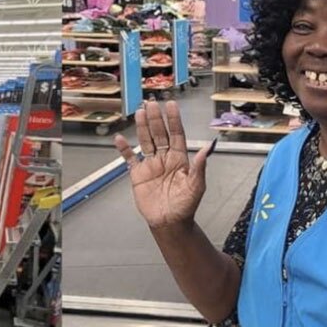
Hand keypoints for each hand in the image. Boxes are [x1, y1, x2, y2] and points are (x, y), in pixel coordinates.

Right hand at [113, 101, 213, 229]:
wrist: (170, 222)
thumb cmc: (186, 205)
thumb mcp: (196, 186)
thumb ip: (200, 167)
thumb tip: (207, 148)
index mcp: (180, 159)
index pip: (176, 134)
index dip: (174, 120)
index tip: (171, 105)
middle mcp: (165, 158)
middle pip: (159, 134)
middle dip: (156, 119)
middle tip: (151, 104)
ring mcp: (151, 165)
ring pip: (145, 141)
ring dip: (142, 128)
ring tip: (139, 113)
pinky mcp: (138, 175)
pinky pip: (130, 159)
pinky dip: (124, 149)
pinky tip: (119, 139)